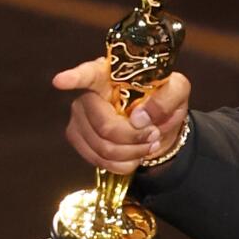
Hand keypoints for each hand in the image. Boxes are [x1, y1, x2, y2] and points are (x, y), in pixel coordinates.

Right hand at [52, 59, 191, 173]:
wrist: (158, 128)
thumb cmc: (163, 101)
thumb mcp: (178, 91)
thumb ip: (167, 97)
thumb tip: (139, 118)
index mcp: (109, 73)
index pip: (88, 74)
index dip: (74, 78)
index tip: (59, 81)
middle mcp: (88, 93)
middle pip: (104, 126)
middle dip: (134, 138)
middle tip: (153, 135)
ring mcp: (79, 117)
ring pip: (103, 147)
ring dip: (132, 153)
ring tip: (148, 144)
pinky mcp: (77, 138)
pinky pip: (98, 160)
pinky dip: (123, 164)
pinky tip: (134, 156)